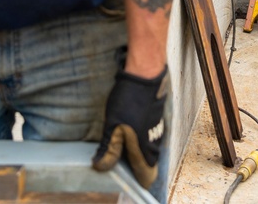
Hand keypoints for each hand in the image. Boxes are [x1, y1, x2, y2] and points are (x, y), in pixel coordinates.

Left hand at [92, 67, 168, 188]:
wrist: (144, 76)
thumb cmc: (129, 102)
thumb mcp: (113, 127)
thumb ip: (109, 149)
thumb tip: (101, 166)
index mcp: (144, 151)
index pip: (146, 177)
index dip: (135, 180)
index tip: (120, 175)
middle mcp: (154, 145)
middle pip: (145, 166)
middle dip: (130, 166)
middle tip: (111, 158)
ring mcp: (156, 133)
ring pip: (145, 151)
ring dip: (132, 151)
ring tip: (115, 142)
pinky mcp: (155, 122)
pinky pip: (146, 138)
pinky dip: (136, 139)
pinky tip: (124, 129)